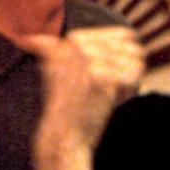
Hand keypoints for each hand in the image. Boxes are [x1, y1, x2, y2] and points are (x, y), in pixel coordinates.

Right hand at [26, 28, 143, 154]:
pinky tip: (112, 100)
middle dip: (127, 72)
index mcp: (74, 38)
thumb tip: (31, 39)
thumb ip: (52, 51)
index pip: (126, 35)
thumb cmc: (69, 107)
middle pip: (134, 48)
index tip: (106, 77)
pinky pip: (135, 75)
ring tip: (108, 94)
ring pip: (138, 61)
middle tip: (106, 90)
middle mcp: (79, 43)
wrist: (64, 135)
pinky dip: (129, 92)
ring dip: (129, 82)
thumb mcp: (59, 73)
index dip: (124, 60)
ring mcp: (89, 57)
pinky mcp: (100, 74)